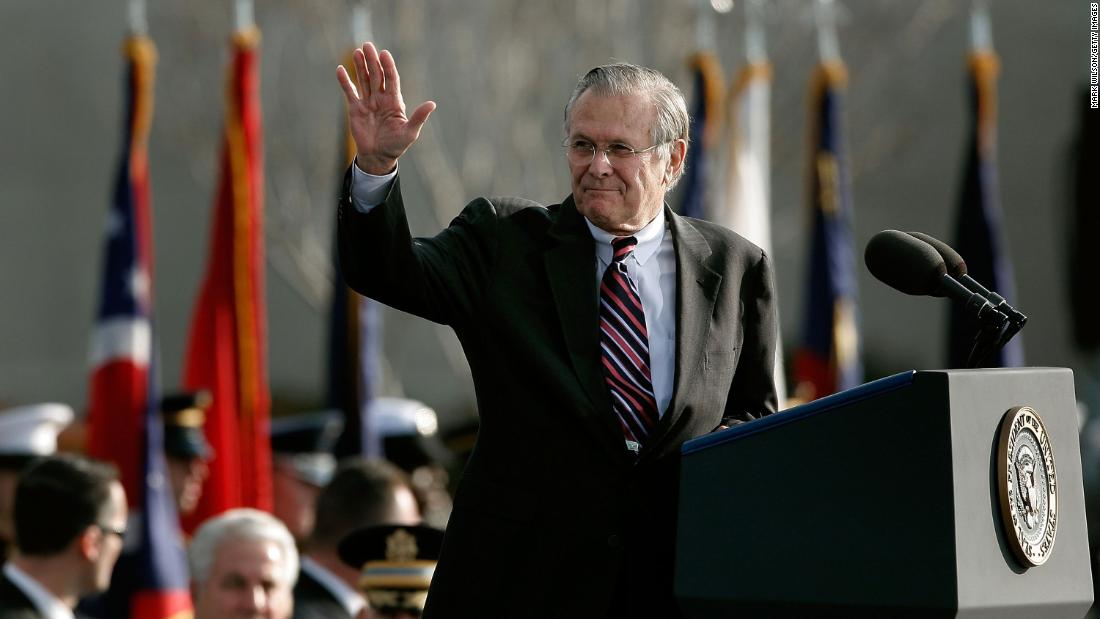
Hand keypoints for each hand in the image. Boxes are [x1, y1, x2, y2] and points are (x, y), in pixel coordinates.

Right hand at [336, 42, 435, 174]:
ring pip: (363, 80)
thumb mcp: (410, 133)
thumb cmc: (396, 145)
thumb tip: (432, 104)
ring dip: (360, 66)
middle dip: (372, 61)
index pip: (391, 79)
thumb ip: (419, 117)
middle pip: (376, 75)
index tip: (384, 54)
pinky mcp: (355, 109)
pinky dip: (345, 81)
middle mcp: (381, 98)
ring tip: (357, 52)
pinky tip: (340, 69)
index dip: (388, 67)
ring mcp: (368, 102)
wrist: (378, 157)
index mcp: (394, 101)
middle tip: (367, 45)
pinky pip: (350, 92)